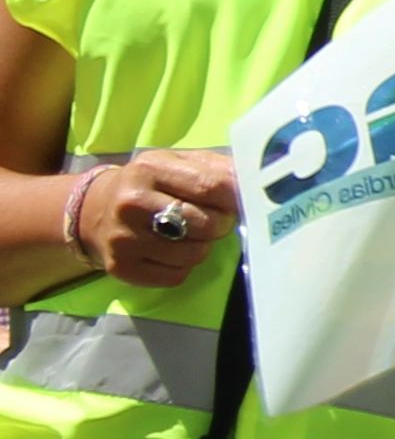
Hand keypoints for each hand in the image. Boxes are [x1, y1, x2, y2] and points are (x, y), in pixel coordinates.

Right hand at [76, 149, 238, 289]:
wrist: (93, 210)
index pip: (212, 186)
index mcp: (150, 169)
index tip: (247, 202)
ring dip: (202, 246)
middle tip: (215, 220)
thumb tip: (257, 179)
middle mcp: (132, 203)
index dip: (238, 198)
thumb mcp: (178, 163)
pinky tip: (170, 251)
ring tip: (189, 234)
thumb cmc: (151, 184)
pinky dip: (183, 266)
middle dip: (221, 224)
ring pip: (195, 254)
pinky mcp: (122, 267)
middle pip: (207, 224)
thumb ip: (217, 168)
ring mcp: (124, 238)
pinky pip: (177, 275)